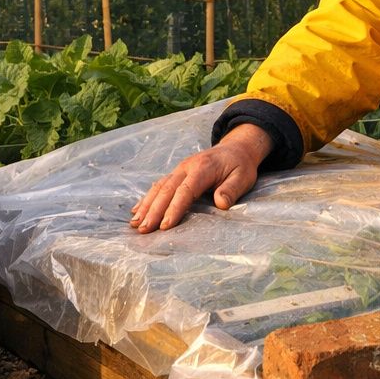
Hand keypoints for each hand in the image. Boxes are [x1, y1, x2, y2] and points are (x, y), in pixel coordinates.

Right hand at [129, 124, 272, 231]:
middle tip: (144, 229)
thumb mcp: (243, 177)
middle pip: (167, 190)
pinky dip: (147, 198)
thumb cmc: (240, 165)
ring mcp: (179, 169)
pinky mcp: (176, 173)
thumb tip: (220, 204)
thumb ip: (231, 190)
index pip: (185, 190)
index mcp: (203, 168)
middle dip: (154, 211)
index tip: (165, 226)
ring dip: (146, 205)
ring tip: (135, 223)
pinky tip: (137, 211)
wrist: (235, 148)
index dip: (174, 208)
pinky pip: (159, 185)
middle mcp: (186, 167)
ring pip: (159, 187)